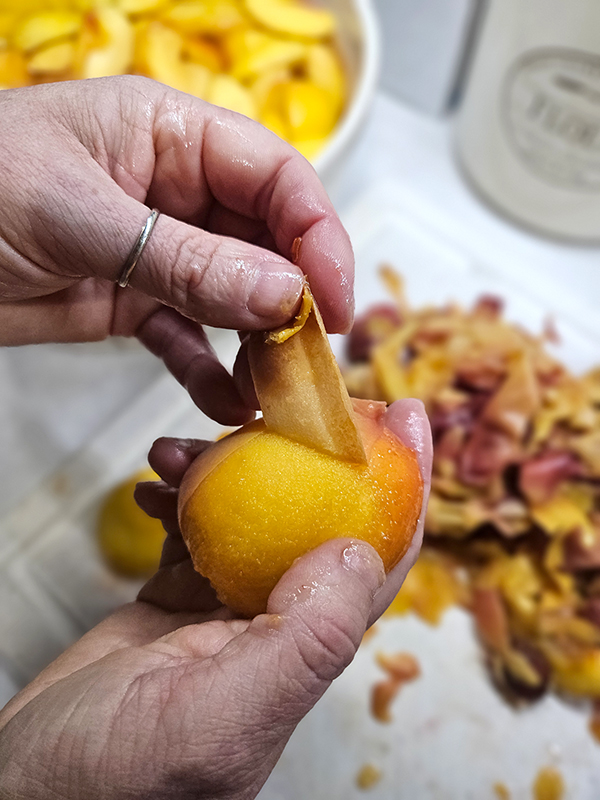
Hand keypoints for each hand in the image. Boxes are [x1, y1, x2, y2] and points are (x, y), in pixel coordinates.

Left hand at [0, 77, 353, 424]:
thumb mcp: (83, 218)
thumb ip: (188, 259)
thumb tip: (285, 295)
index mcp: (172, 134)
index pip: (276, 177)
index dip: (318, 236)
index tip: (336, 301)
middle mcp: (176, 189)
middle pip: (267, 242)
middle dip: (294, 301)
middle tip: (311, 360)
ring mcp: (156, 249)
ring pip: (234, 295)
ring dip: (257, 344)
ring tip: (272, 391)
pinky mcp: (131, 300)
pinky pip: (186, 335)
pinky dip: (206, 369)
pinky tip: (222, 402)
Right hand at [0, 400, 430, 799]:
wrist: (33, 791)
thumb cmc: (122, 778)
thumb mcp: (227, 711)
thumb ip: (305, 637)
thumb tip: (357, 547)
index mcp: (309, 648)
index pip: (382, 553)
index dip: (408, 482)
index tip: (410, 418)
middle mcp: (278, 622)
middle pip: (319, 513)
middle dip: (314, 450)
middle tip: (293, 398)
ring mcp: (225, 606)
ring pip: (251, 510)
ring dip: (224, 467)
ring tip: (178, 448)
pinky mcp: (176, 600)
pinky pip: (193, 525)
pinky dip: (178, 495)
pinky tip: (153, 484)